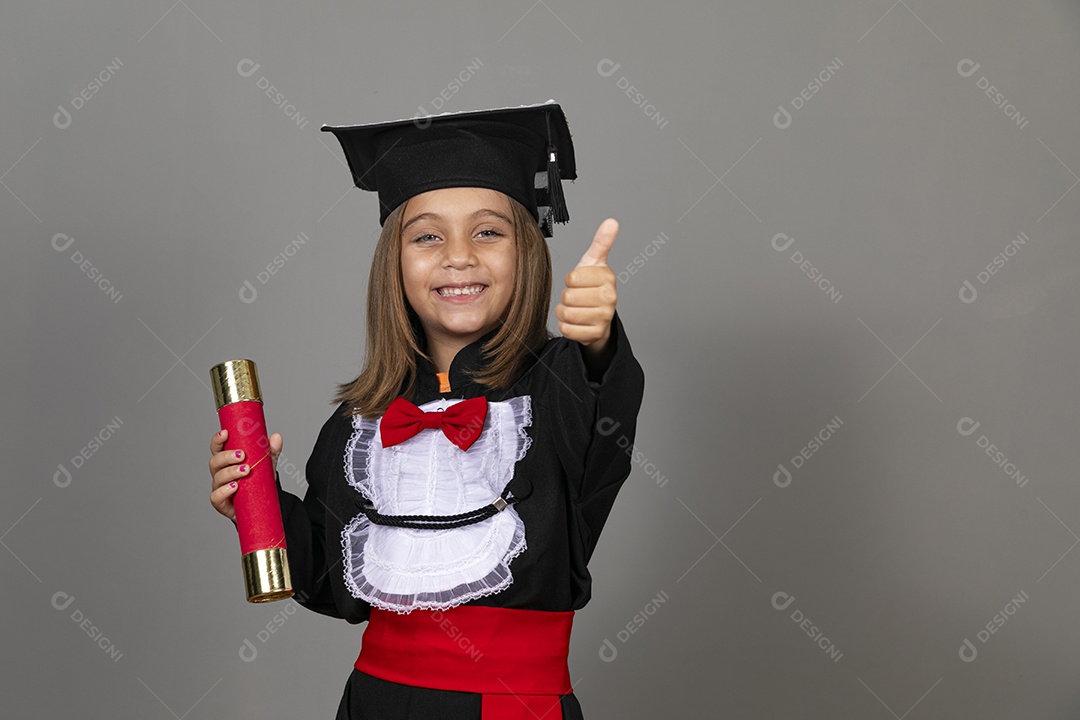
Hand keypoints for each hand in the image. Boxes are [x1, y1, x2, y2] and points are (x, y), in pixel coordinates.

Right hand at [208, 429, 281, 524]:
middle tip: (242, 455)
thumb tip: (276, 437)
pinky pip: (216, 497)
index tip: (225, 433)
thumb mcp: (266, 465)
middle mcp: (219, 473)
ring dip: (230, 472)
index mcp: (226, 461)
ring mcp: (219, 488)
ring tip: (246, 470)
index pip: (217, 448)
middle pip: (215, 462)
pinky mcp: (221, 503)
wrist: (260, 504)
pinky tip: (235, 487)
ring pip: (217, 478)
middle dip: (227, 457)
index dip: (217, 440)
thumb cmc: (257, 481)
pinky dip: (224, 491)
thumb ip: (271, 452)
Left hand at [555, 218, 617, 348]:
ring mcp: (604, 318)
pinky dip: (566, 326)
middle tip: (576, 297)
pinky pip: (568, 330)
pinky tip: (575, 322)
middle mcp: (610, 298)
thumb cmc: (592, 286)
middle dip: (566, 297)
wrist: (598, 317)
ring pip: (566, 313)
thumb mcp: (594, 263)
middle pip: (568, 296)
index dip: (570, 280)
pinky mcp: (595, 334)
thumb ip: (601, 242)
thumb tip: (611, 221)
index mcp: (607, 278)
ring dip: (564, 312)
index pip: (572, 277)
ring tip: (575, 309)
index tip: (579, 282)